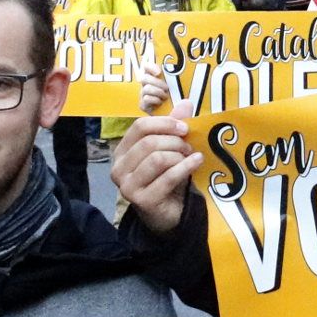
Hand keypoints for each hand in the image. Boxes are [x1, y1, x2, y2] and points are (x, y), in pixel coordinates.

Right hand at [112, 105, 198, 233]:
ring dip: (179, 155)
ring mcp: (128, 186)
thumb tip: (186, 102)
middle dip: (174, 141)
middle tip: (188, 146)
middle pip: (149, 143)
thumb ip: (174, 127)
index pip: (139, 127)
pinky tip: (197, 161)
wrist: (166, 213)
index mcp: (122, 152)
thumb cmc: (165, 178)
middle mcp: (119, 169)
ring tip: (190, 156)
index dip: (164, 123)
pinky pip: (167, 178)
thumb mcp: (169, 149)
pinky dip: (185, 167)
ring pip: (157, 159)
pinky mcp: (142, 201)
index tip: (184, 127)